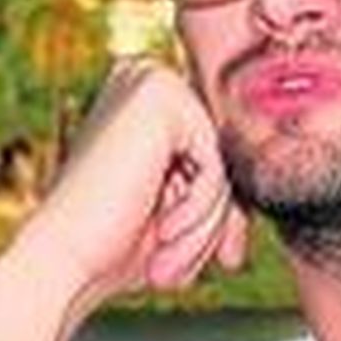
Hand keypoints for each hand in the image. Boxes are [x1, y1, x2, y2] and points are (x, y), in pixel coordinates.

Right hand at [12, 58, 249, 318]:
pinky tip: (164, 232)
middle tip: (222, 261)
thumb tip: (281, 168)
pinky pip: (216, 161)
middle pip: (226, 152)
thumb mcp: (185, 208)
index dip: (228, 209)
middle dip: (223, 216)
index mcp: (150, 97)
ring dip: (209, 220)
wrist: (60, 265)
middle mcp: (148, 75)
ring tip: (172, 259)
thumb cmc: (115, 244)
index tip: (230, 256)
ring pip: (224, 158)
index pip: (221, 151)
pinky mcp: (159, 96)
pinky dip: (200, 207)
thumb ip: (225, 178)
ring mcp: (152, 78)